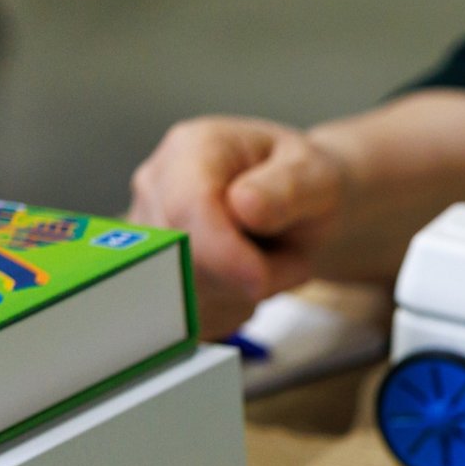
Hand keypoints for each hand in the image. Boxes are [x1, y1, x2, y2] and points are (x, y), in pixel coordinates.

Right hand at [128, 117, 346, 338]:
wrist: (299, 206)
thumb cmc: (305, 185)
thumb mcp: (316, 177)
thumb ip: (288, 189)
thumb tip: (245, 207)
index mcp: (192, 149)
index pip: (185, 208)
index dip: (220, 252)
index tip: (261, 279)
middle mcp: (156, 185)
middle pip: (178, 259)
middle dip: (242, 279)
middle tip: (291, 260)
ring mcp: (148, 231)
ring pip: (179, 295)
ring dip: (239, 298)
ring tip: (269, 263)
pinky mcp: (151, 271)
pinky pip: (184, 317)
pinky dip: (226, 312)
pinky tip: (245, 285)